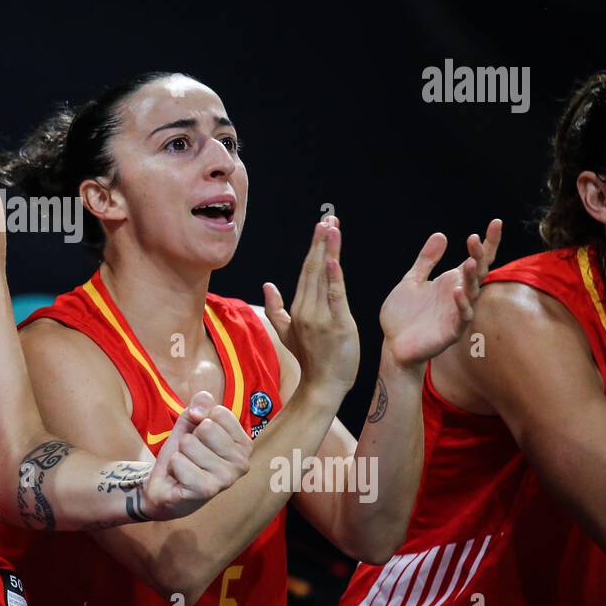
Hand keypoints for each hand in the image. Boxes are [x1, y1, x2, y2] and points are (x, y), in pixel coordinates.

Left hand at [139, 391, 252, 520]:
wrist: (166, 486)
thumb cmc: (186, 453)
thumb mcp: (192, 421)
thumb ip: (201, 403)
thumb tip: (198, 413)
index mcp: (244, 445)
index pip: (219, 412)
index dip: (201, 420)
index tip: (200, 438)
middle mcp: (241, 463)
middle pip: (206, 427)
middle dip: (190, 438)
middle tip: (192, 454)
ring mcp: (226, 479)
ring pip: (189, 443)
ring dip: (180, 453)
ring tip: (186, 466)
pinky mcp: (206, 490)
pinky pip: (178, 461)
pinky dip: (173, 466)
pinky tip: (180, 478)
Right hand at [263, 216, 359, 397]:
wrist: (322, 387)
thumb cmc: (310, 360)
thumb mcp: (287, 333)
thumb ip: (276, 308)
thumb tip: (267, 285)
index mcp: (297, 309)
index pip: (306, 271)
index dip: (314, 248)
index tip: (321, 226)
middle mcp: (306, 310)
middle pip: (313, 269)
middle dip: (320, 242)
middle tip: (327, 218)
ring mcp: (321, 317)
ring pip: (323, 277)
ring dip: (328, 250)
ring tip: (332, 227)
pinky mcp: (338, 325)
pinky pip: (334, 297)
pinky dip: (333, 277)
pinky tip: (332, 259)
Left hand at [380, 218, 502, 367]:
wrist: (393, 344)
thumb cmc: (404, 314)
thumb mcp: (412, 280)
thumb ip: (426, 260)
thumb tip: (441, 235)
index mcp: (451, 282)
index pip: (476, 259)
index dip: (488, 242)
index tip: (496, 222)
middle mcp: (459, 295)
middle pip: (477, 272)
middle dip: (478, 255)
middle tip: (474, 239)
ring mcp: (456, 313)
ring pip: (472, 293)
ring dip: (472, 278)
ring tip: (470, 261)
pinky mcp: (451, 331)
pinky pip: (462, 317)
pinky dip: (462, 305)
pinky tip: (458, 292)